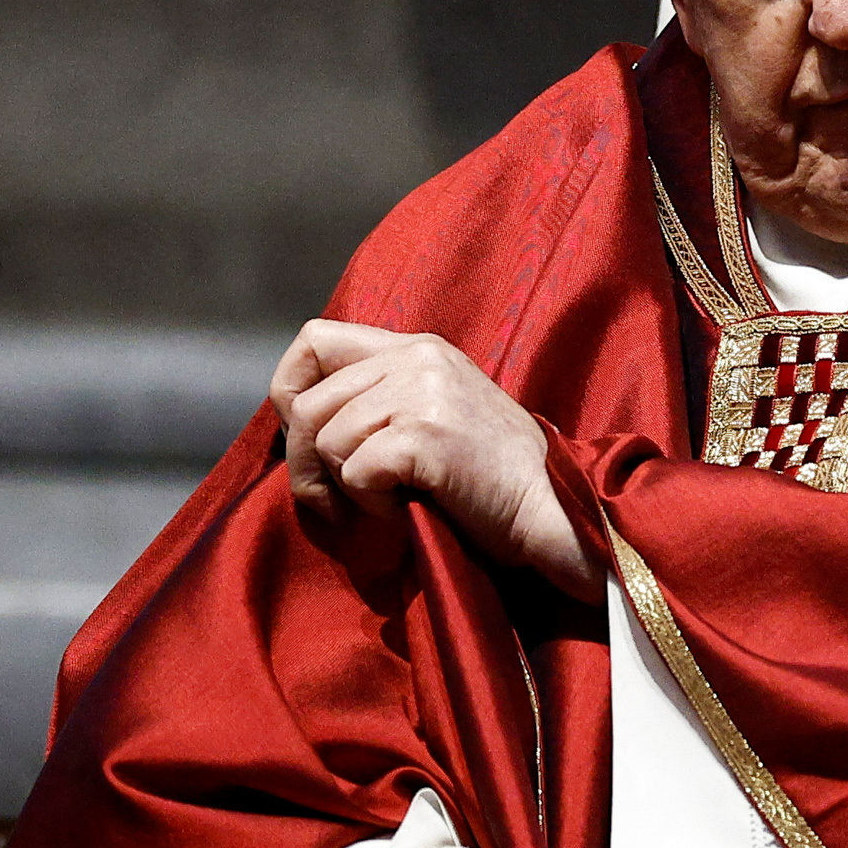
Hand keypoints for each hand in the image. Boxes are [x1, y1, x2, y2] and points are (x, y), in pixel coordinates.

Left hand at [274, 321, 592, 587]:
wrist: (557, 508)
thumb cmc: (493, 477)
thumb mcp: (437, 412)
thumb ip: (381, 398)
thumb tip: (301, 421)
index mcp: (416, 347)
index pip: (314, 340)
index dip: (291, 391)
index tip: (307, 439)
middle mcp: (417, 358)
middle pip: (309, 404)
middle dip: (308, 463)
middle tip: (335, 502)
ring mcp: (422, 392)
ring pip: (328, 440)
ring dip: (349, 487)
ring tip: (393, 499)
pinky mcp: (425, 434)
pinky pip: (356, 472)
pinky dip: (373, 505)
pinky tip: (409, 508)